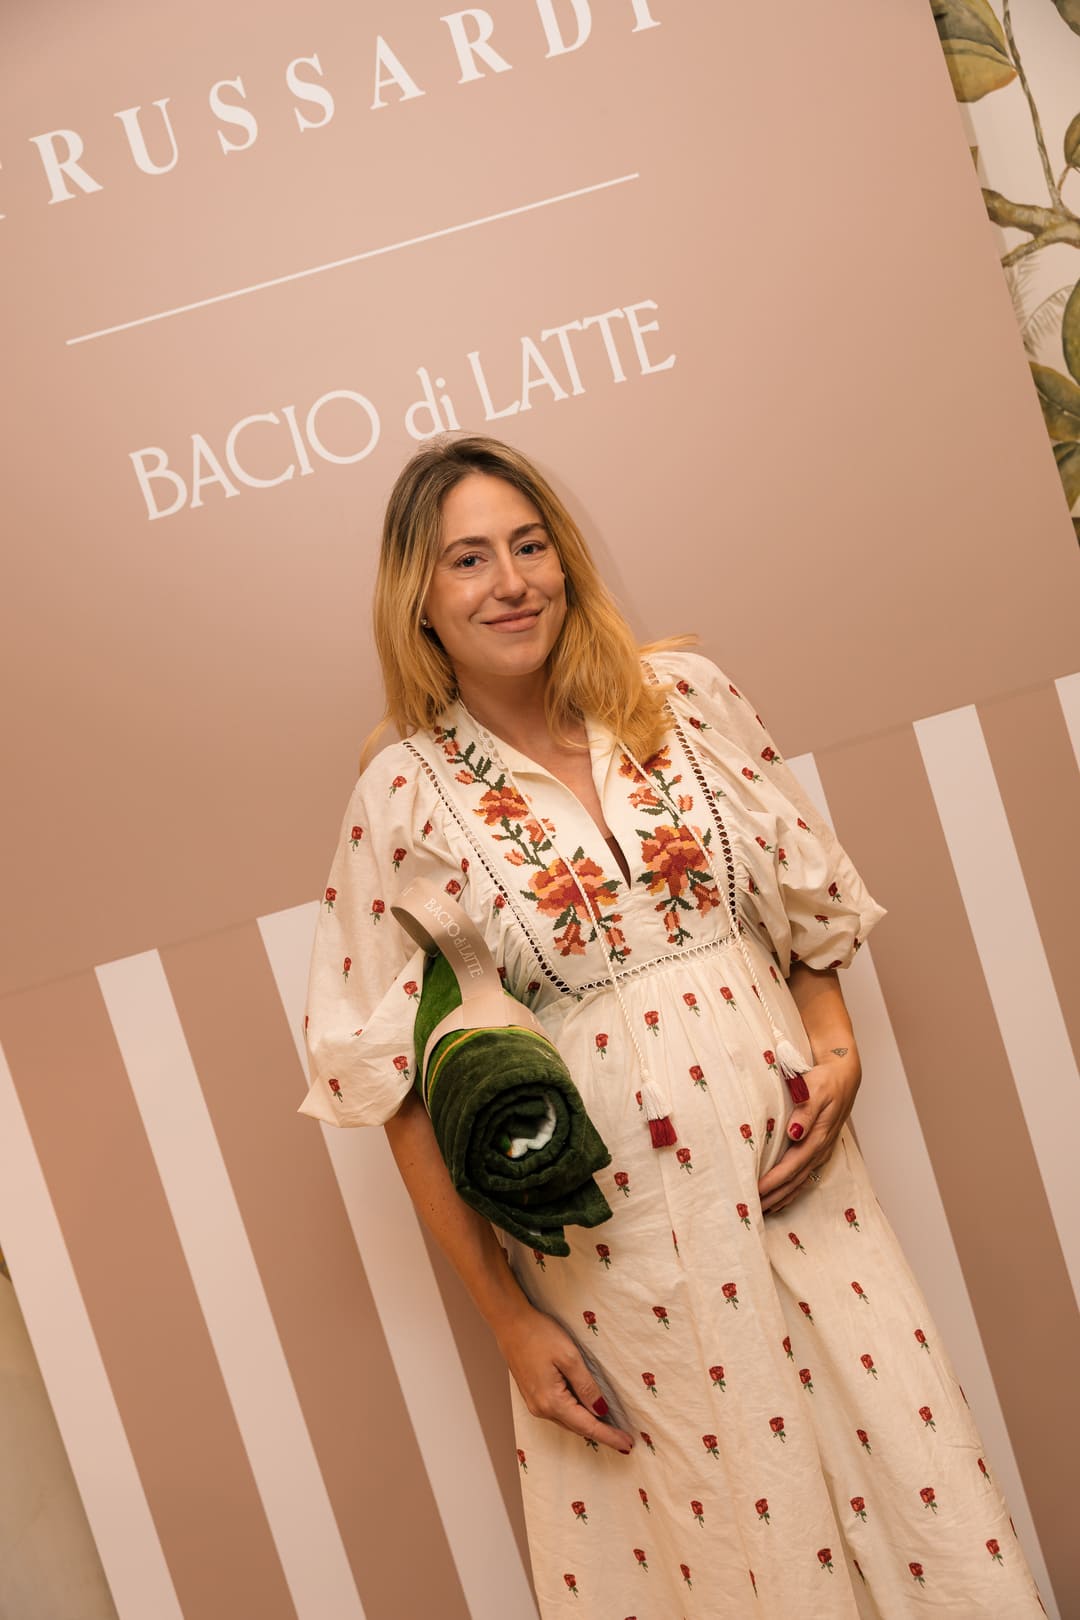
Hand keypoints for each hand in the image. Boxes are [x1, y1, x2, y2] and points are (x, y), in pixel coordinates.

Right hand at [496, 1305, 633, 1453]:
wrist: (510, 1322)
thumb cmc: (538, 1335)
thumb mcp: (569, 1357)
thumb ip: (586, 1386)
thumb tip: (601, 1410)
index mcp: (552, 1402)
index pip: (587, 1426)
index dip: (609, 1436)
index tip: (628, 1444)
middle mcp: (541, 1409)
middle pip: (578, 1428)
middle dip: (602, 1434)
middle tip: (624, 1439)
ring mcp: (534, 1403)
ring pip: (568, 1421)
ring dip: (589, 1425)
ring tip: (610, 1427)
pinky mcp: (532, 1395)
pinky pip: (559, 1412)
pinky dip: (576, 1415)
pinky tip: (586, 1411)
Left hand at [757, 1051, 860, 1214]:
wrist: (844, 1077)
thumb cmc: (826, 1081)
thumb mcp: (815, 1090)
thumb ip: (805, 1112)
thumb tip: (795, 1133)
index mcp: (817, 1137)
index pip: (792, 1166)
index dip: (774, 1181)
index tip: (756, 1191)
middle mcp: (820, 1149)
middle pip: (795, 1180)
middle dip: (775, 1196)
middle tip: (753, 1209)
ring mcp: (822, 1152)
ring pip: (800, 1182)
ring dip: (782, 1197)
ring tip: (763, 1210)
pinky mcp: (820, 1150)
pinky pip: (805, 1176)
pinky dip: (792, 1190)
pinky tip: (781, 1198)